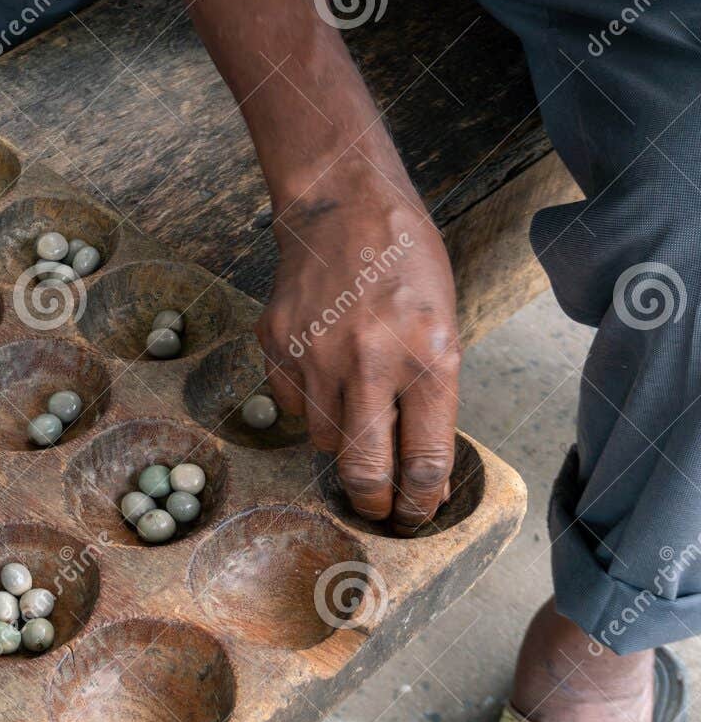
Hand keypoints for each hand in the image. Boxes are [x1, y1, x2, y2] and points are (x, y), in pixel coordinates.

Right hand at [257, 181, 459, 532]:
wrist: (343, 207)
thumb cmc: (405, 262)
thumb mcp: (443, 324)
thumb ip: (429, 392)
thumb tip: (414, 459)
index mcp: (428, 359)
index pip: (425, 462)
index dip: (422, 502)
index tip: (416, 514)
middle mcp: (370, 364)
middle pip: (365, 471)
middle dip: (373, 503)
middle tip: (378, 509)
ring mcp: (316, 357)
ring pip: (321, 440)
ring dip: (339, 441)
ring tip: (352, 412)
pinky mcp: (277, 347)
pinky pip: (288, 404)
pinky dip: (306, 402)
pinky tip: (322, 371)